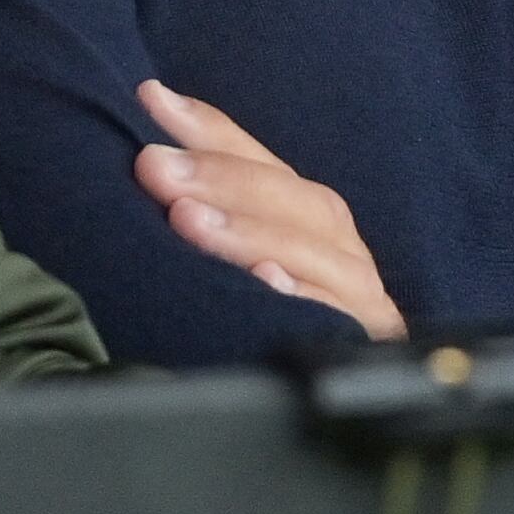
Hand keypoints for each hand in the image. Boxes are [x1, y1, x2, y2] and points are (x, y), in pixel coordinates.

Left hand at [132, 79, 406, 339]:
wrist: (330, 413)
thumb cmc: (263, 320)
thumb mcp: (228, 253)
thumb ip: (200, 193)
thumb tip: (151, 111)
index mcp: (311, 218)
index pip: (261, 161)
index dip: (208, 129)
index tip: (151, 100)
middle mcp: (342, 250)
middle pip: (296, 201)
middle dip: (222, 178)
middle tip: (154, 167)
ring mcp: (358, 299)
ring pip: (314, 253)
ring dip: (248, 233)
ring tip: (186, 219)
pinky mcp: (363, 343)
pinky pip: (335, 318)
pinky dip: (301, 297)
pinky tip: (265, 282)